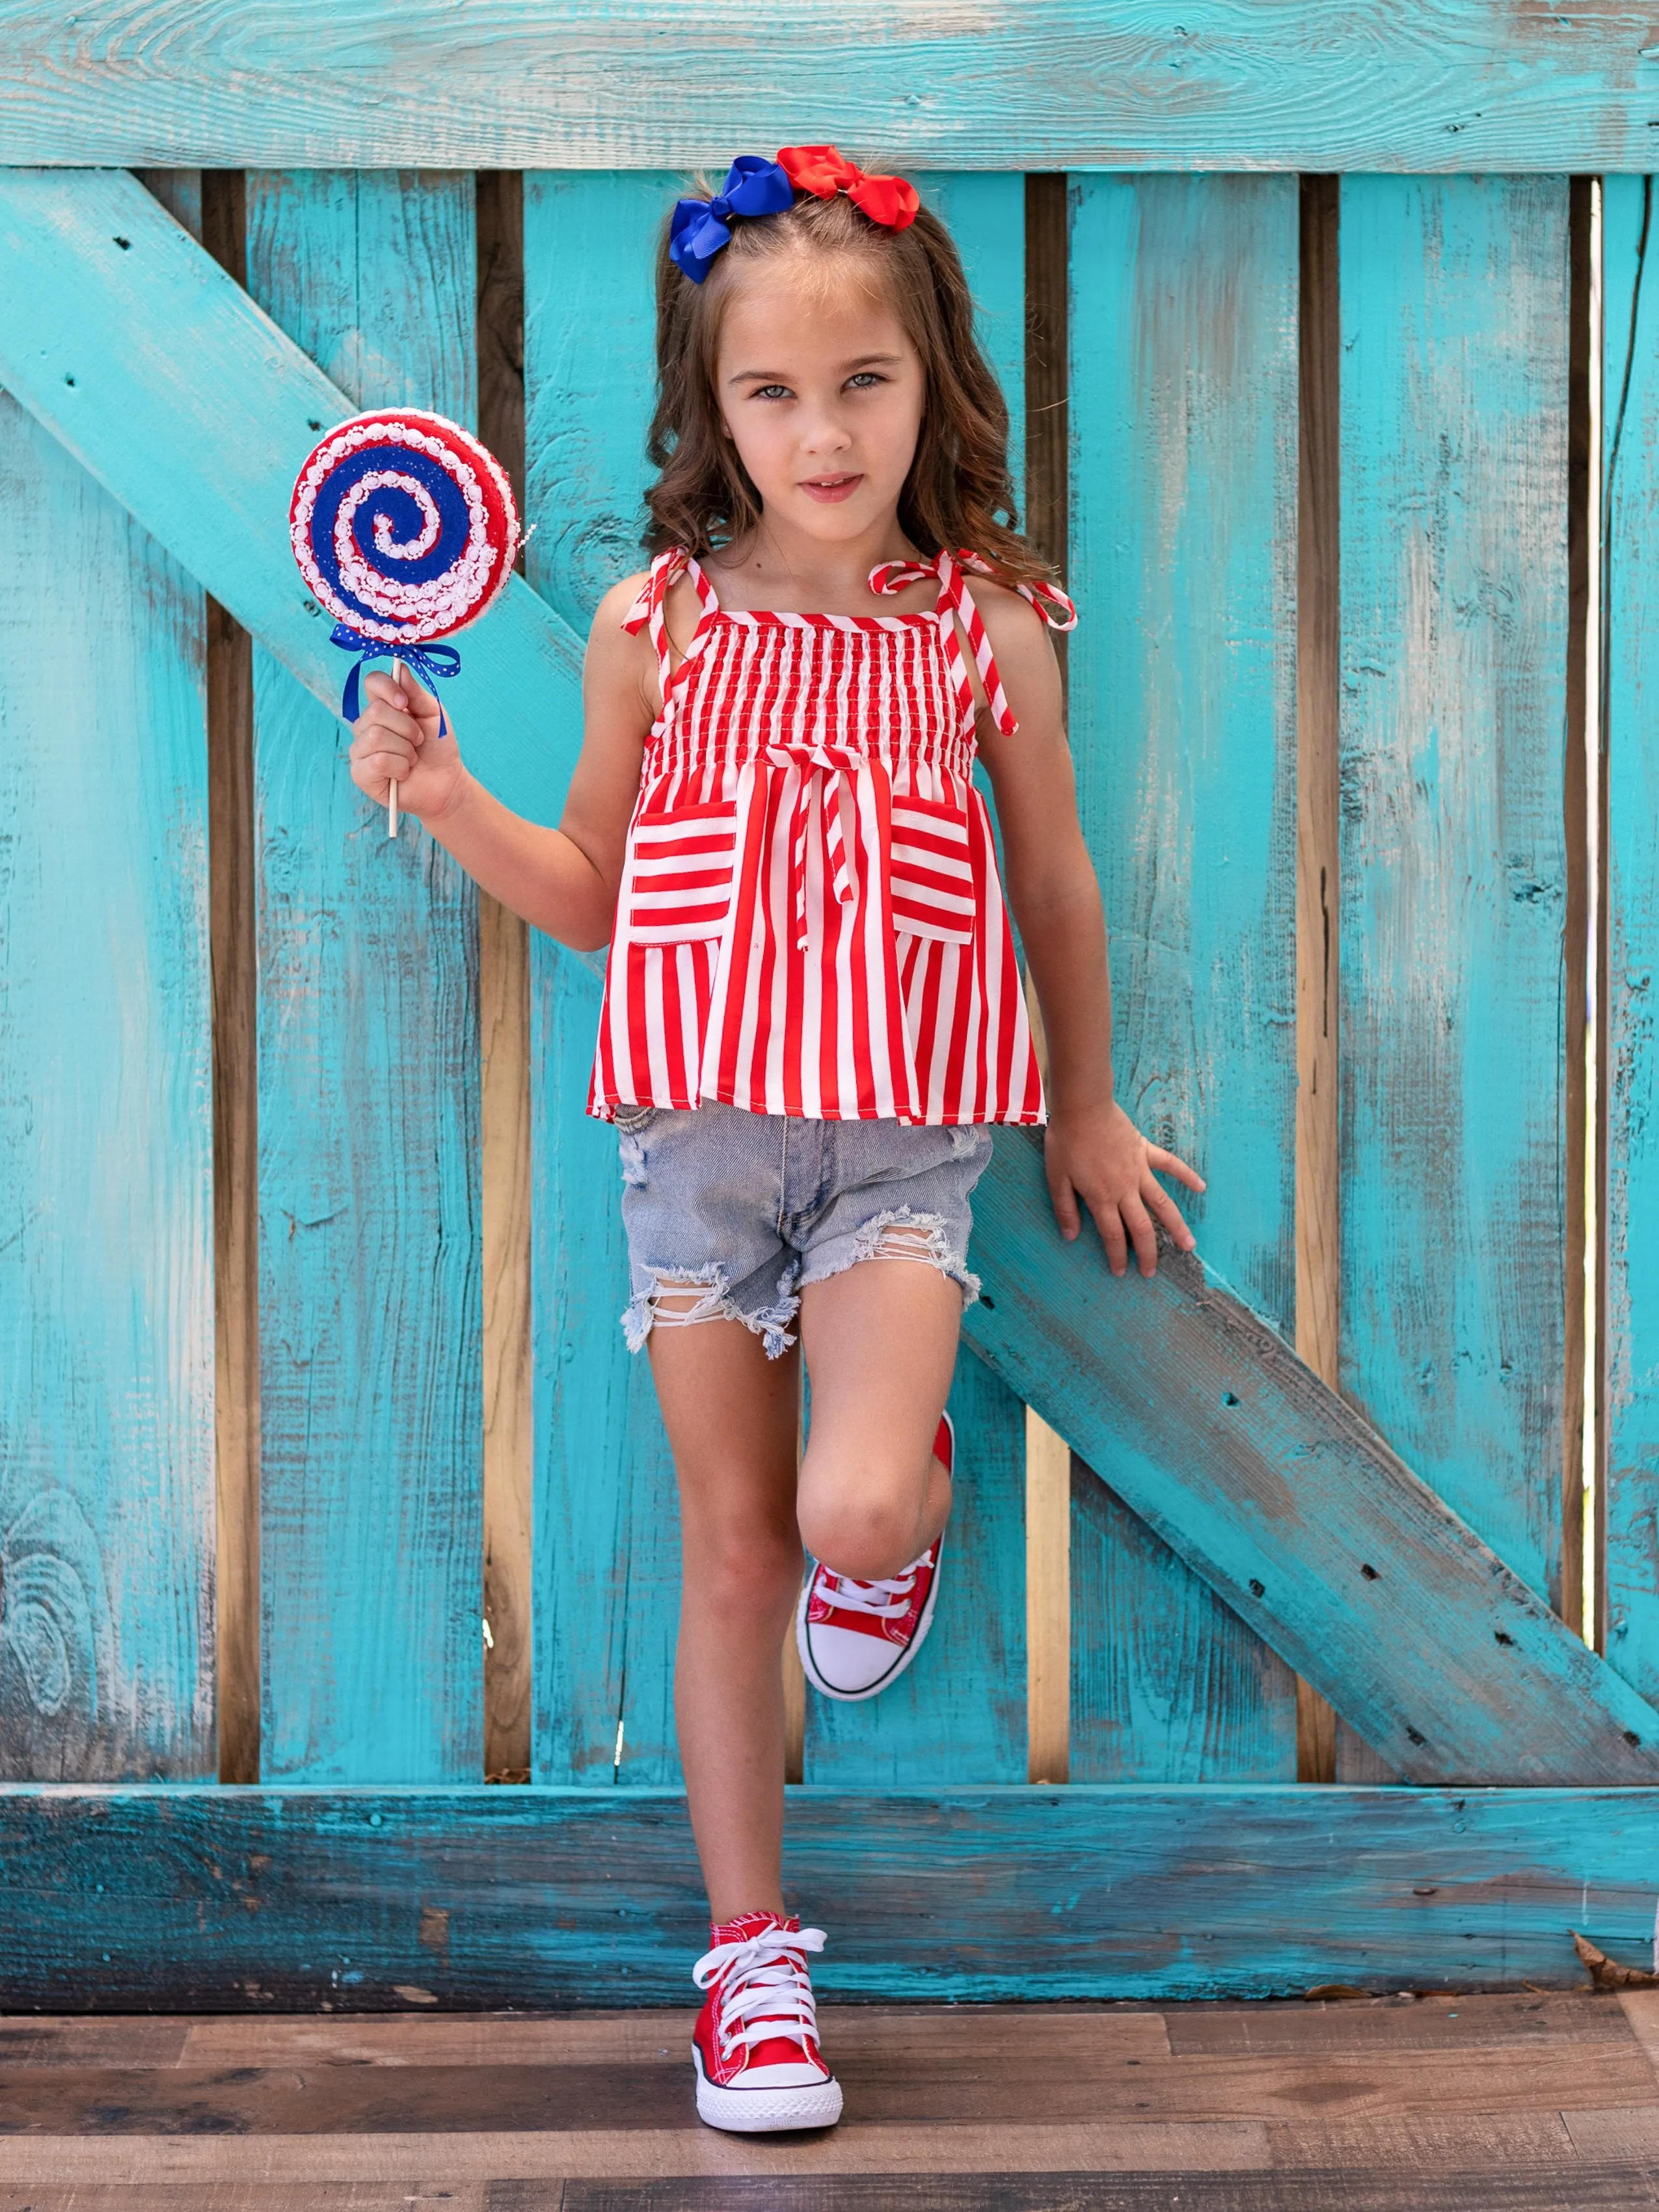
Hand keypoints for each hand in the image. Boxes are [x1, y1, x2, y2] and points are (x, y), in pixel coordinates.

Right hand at [348, 668, 467, 823]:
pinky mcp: (360, 774)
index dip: (387, 687)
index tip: (405, 702)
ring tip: (412, 758)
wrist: (446, 783)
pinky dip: (400, 767)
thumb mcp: (433, 714)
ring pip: (376, 736)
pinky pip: (378, 761)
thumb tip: (400, 666)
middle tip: (418, 740)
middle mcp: (365, 725)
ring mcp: (360, 750)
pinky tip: (403, 773)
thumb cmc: (437, 747)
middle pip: (375, 711)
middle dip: (406, 727)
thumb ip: (416, 692)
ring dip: (405, 749)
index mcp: (382, 706)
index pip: (372, 682)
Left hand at [1043, 1099, 1205, 1276]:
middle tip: (1152, 1272)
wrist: (1083, 1108)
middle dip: (1148, 1253)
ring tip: (1189, 1246)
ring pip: (1162, 1204)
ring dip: (1176, 1226)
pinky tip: (1201, 1188)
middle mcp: (1125, 1189)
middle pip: (1141, 1227)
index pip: (1113, 1235)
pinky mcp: (1146, 1152)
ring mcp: (1139, 1171)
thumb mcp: (1056, 1178)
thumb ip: (1065, 1208)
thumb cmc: (1066, 1142)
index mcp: (1101, 1198)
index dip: (1117, 1256)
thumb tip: (1070, 1237)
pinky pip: (1171, 1165)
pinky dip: (1186, 1176)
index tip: (1121, 1273)